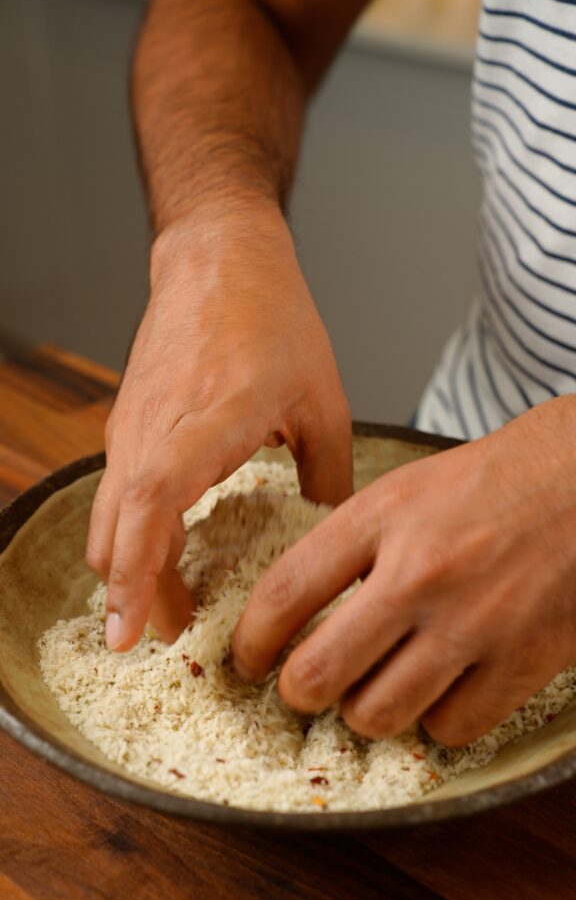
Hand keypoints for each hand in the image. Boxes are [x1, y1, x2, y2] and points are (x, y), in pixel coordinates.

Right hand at [86, 201, 351, 650]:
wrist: (218, 258)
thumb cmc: (275, 319)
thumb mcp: (324, 402)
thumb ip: (329, 479)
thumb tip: (330, 544)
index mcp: (211, 417)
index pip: (151, 502)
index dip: (136, 570)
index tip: (128, 629)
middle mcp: (157, 425)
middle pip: (117, 526)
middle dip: (131, 591)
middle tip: (163, 641)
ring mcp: (134, 424)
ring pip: (109, 515)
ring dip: (129, 567)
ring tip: (164, 611)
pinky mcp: (128, 423)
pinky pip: (116, 493)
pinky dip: (130, 534)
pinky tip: (163, 555)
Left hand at [232, 396, 575, 745]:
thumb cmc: (492, 481)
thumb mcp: (406, 488)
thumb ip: (351, 544)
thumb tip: (296, 610)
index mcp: (382, 518)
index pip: (284, 594)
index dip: (250, 642)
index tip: (246, 660)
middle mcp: (420, 572)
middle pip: (319, 673)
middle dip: (298, 692)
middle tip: (304, 687)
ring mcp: (473, 621)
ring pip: (378, 713)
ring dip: (364, 712)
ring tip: (372, 690)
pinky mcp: (523, 659)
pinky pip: (450, 727)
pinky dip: (435, 720)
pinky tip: (439, 691)